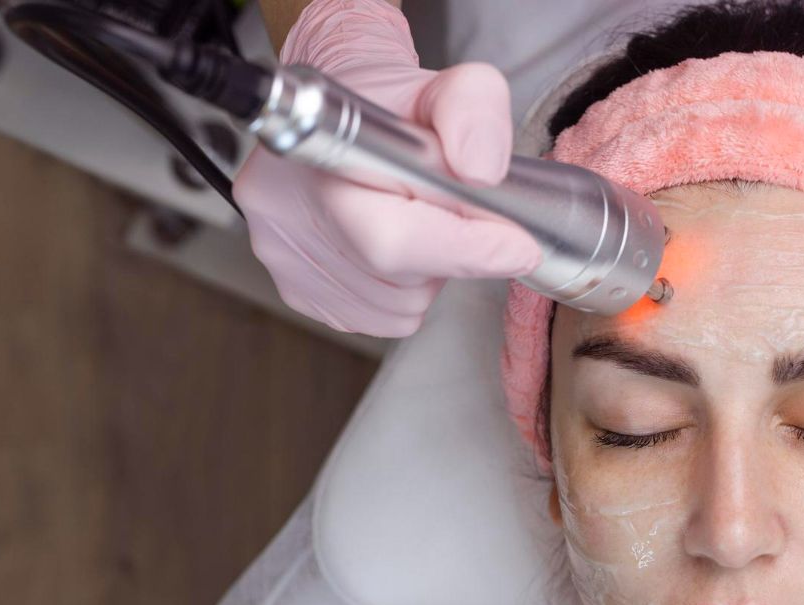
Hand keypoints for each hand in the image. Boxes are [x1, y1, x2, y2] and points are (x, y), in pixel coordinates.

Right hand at [234, 0, 541, 336]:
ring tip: (414, 220)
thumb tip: (482, 172)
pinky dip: (402, 293)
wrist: (340, 116)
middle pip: (403, 279)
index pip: (392, 238)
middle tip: (457, 213)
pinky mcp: (298, 292)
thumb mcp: (452, 86)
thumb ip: (475, 112)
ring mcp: (285, 259)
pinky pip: (380, 320)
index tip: (518, 246)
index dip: (465, 250)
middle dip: (451, 253)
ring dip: (426, 275)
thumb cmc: (394, 105)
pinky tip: (393, 247)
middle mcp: (286, 214)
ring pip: (398, 308)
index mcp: (319, 156)